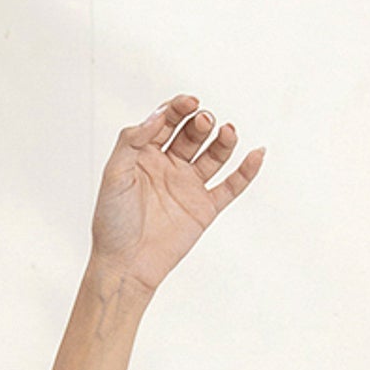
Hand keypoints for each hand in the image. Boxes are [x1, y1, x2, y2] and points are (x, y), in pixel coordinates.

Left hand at [90, 94, 264, 296]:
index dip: (179, 107)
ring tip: (227, 132)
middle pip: (193, 132)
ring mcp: (188, 186)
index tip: (189, 102)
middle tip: (203, 122)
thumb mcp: (113, 175)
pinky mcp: (204, 208)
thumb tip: (157, 115)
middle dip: (201, 122)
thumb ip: (131, 141)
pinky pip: (231, 186)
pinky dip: (247, 171)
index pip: (168, 120)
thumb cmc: (112, 223)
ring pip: (214, 154)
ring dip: (224, 140)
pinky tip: (257, 153)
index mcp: (145, 155)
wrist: (123, 266)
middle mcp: (169, 167)